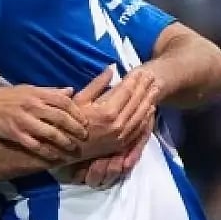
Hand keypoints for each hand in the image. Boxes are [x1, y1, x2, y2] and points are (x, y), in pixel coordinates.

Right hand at [0, 85, 87, 163]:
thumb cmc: (5, 97)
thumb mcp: (27, 89)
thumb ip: (49, 91)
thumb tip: (70, 90)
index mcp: (36, 93)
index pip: (63, 101)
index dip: (76, 112)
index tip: (85, 121)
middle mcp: (32, 106)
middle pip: (60, 117)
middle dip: (75, 128)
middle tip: (85, 136)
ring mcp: (24, 121)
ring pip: (51, 133)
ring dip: (65, 142)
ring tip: (72, 148)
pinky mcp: (16, 134)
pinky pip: (36, 146)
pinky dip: (47, 153)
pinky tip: (55, 157)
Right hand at [66, 66, 159, 187]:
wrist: (65, 150)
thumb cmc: (69, 122)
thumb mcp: (78, 100)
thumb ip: (97, 85)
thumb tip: (111, 69)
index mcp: (107, 111)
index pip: (126, 91)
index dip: (134, 80)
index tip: (140, 70)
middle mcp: (118, 124)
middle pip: (136, 102)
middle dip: (144, 88)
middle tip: (152, 76)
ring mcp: (121, 135)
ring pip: (141, 116)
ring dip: (149, 101)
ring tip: (155, 89)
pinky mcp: (122, 144)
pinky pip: (139, 129)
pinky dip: (146, 118)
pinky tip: (150, 109)